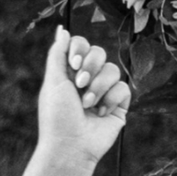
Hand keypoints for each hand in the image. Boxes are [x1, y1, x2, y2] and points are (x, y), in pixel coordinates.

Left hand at [34, 28, 130, 175]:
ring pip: (112, 70)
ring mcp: (103, 92)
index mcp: (69, 72)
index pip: (81, 45)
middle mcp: (87, 79)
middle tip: (79, 84)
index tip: (72, 64)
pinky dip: (111, 99)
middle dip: (90, 67)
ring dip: (98, 87)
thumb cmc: (57, 116)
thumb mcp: (53, 82)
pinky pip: (123, 88)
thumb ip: (57, 53)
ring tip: (88, 104)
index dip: (80, 49)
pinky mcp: (118, 104)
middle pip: (99, 53)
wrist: (71, 146)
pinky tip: (101, 113)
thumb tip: (62, 29)